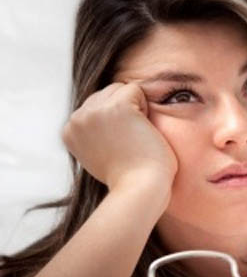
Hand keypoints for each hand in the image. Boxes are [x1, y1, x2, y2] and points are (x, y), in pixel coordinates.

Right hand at [62, 82, 177, 193]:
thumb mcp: (99, 154)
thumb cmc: (129, 177)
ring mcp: (94, 112)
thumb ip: (94, 133)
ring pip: (120, 89)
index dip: (115, 121)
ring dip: (135, 109)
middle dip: (124, 111)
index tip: (120, 146)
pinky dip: (146, 107)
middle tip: (130, 142)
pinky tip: (143, 131)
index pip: (95, 106)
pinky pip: (135, 89)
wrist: (139, 188)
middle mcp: (76, 119)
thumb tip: (101, 115)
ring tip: (136, 136)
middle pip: (106, 94)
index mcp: (69, 131)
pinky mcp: (116, 107)